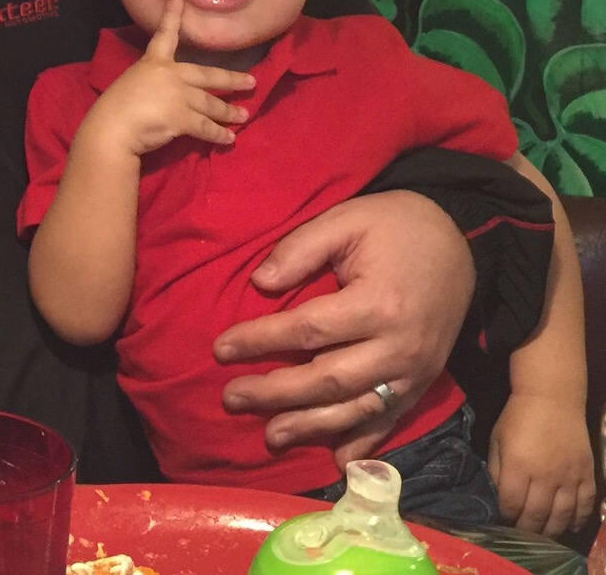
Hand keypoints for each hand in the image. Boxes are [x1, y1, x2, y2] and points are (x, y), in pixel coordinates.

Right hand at [83, 0, 252, 155]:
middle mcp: (170, 75)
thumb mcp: (132, 85)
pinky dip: (218, 134)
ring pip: (211, 104)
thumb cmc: (114, 109)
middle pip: (208, 75)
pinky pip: (205, 127)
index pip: (164, 35)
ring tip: (244, 116)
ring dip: (229, 112)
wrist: (111, 129)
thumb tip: (165, 97)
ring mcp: (178, 95)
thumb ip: (152, 85)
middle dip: (232, 80)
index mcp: (152, 63)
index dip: (172, 16)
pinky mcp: (182, 117)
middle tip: (251, 81)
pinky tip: (229, 138)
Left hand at [213, 191, 472, 459]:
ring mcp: (415, 370)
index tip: (221, 348)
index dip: (260, 340)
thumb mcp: (346, 220)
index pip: (307, 330)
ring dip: (311, 427)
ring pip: (356, 408)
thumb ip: (301, 249)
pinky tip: (337, 462)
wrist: (462, 242)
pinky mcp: (424, 382)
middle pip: (328, 379)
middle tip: (231, 397)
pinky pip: (392, 419)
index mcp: (378, 303)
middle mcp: (399, 346)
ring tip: (269, 435)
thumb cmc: (396, 226)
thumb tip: (260, 283)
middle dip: (275, 393)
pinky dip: (365, 443)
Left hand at [489, 392, 595, 535]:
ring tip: (542, 537)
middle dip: (526, 530)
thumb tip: (497, 496)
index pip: (511, 504)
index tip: (501, 523)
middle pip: (536, 515)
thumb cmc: (518, 418)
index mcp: (518, 465)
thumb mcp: (497, 440)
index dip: (505, 517)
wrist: (552, 399)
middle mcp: (545, 476)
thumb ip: (496, 470)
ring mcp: (569, 477)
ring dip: (551, 531)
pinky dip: (577, 520)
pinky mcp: (587, 475)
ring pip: (562, 516)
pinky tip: (569, 526)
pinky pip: (585, 505)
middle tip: (520, 536)